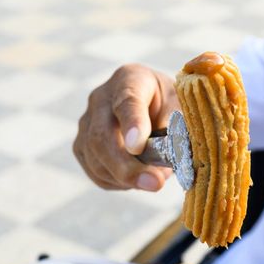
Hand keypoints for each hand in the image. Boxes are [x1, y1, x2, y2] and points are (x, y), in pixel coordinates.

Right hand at [73, 64, 178, 190]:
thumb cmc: (168, 103)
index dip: (132, 125)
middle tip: (154, 183)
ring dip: (126, 178)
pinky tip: (137, 179)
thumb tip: (172, 154)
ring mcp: (86, 122)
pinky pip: (95, 172)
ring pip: (96, 158)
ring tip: (154, 181)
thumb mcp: (181, 105)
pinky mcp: (82, 146)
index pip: (127, 101)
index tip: (138, 147)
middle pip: (102, 136)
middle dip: (127, 166)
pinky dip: (118, 182)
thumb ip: (176, 125)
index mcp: (129, 79)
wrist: (151, 104)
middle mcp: (100, 98)